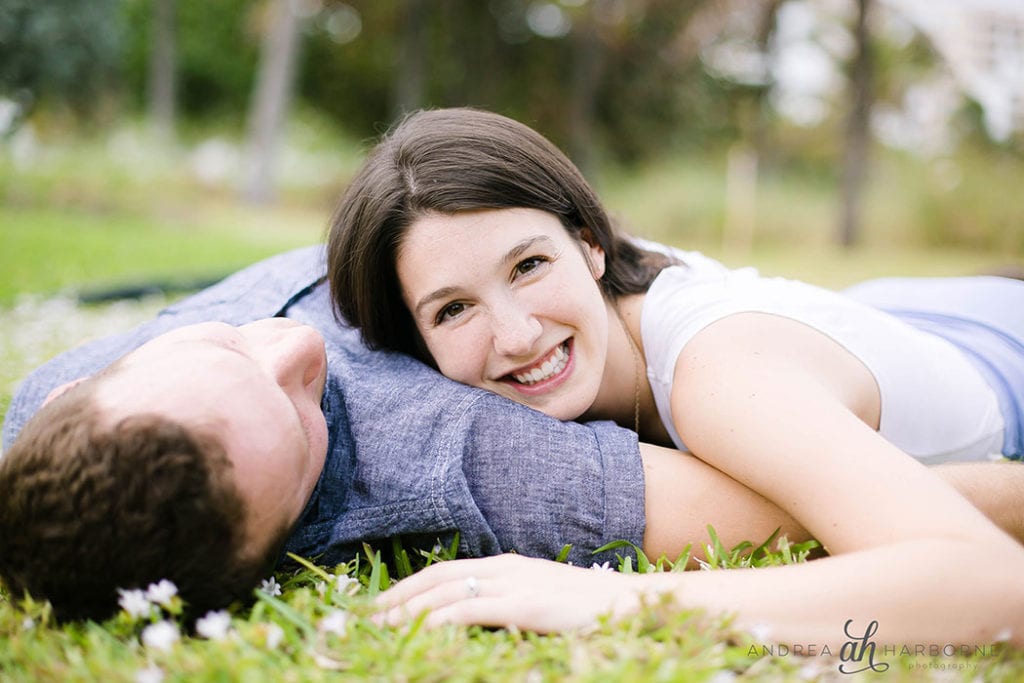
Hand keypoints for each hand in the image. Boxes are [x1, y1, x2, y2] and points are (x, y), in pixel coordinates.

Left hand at [374, 554, 661, 632]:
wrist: (631, 603)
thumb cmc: (591, 608)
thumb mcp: (544, 601)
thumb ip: (511, 605)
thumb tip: (480, 620)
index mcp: (506, 565)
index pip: (446, 570)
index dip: (410, 584)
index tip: (382, 602)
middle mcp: (504, 568)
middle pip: (437, 577)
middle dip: (397, 595)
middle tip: (363, 615)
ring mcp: (514, 584)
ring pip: (445, 592)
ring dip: (406, 609)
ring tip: (377, 626)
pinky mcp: (525, 605)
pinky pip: (470, 611)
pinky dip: (438, 620)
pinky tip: (417, 631)